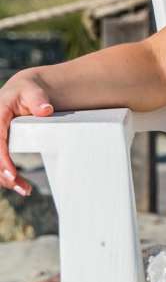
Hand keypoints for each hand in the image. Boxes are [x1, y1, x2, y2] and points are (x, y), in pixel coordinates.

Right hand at [0, 71, 54, 192]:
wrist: (22, 91)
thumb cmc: (27, 91)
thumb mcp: (33, 91)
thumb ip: (38, 99)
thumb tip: (46, 110)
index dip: (2, 159)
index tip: (11, 174)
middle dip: (3, 174)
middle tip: (22, 187)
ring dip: (5, 179)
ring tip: (26, 190)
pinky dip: (6, 175)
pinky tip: (20, 184)